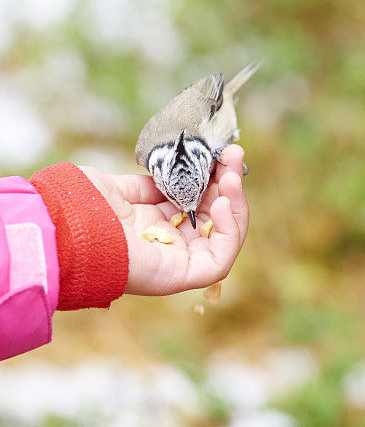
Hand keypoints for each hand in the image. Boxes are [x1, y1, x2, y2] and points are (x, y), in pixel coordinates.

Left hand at [79, 145, 248, 295]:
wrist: (66, 227)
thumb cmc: (84, 208)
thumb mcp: (122, 188)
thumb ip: (150, 184)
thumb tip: (174, 172)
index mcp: (154, 225)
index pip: (197, 204)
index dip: (213, 178)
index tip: (219, 153)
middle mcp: (168, 244)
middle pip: (215, 218)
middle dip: (229, 183)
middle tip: (234, 155)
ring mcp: (177, 261)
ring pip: (224, 238)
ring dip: (236, 204)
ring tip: (232, 176)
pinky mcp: (181, 274)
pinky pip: (220, 260)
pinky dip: (230, 231)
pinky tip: (223, 203)